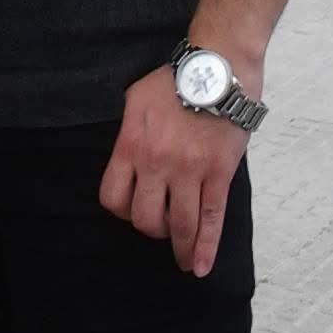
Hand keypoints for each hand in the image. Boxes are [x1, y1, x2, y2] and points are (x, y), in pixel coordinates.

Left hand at [99, 63, 258, 278]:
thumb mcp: (135, 100)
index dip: (120, 209)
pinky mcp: (219, 174)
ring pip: (178, 225)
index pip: (113, 197)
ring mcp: (190, 171)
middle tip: (159, 225)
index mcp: (131, 145)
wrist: (219, 65)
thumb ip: (127, 133)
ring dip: (178, 248)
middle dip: (150, 228)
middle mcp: (157, 163)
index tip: (131, 209)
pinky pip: (212, 219)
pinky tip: (201, 267)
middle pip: (144, 218)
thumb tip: (125, 160)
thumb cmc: (174, 78)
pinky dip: (207, 247)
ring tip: (181, 261)